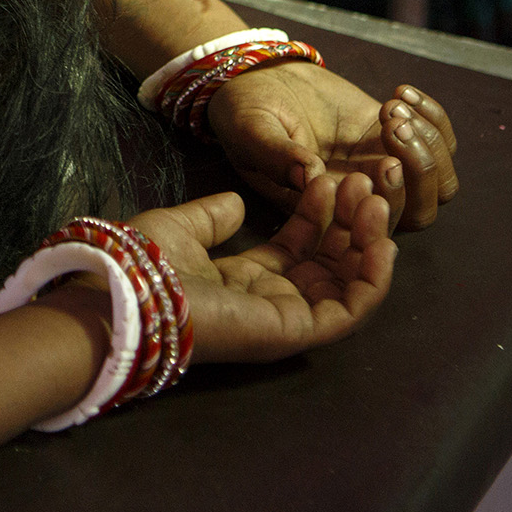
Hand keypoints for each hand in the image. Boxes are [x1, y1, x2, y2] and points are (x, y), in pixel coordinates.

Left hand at [128, 175, 394, 364]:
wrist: (130, 293)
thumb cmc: (147, 263)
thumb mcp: (182, 227)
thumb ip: (213, 216)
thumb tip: (237, 203)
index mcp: (244, 278)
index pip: (298, 247)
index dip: (318, 214)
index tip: (330, 179)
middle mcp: (271, 300)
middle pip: (329, 262)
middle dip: (351, 222)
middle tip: (365, 183)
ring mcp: (286, 318)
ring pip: (347, 284)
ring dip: (368, 243)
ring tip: (376, 203)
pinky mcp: (295, 332)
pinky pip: (350, 311)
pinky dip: (373, 280)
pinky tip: (381, 243)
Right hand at [207, 60, 460, 228]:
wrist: (258, 78)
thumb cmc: (246, 111)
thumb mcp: (249, 132)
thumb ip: (275, 155)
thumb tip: (309, 173)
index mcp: (326, 211)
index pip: (375, 228)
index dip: (391, 202)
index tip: (382, 161)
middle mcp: (361, 199)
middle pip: (420, 212)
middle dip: (419, 170)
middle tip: (392, 125)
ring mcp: (383, 167)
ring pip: (439, 182)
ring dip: (430, 143)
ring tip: (393, 107)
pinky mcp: (395, 137)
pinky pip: (441, 142)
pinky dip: (433, 117)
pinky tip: (399, 92)